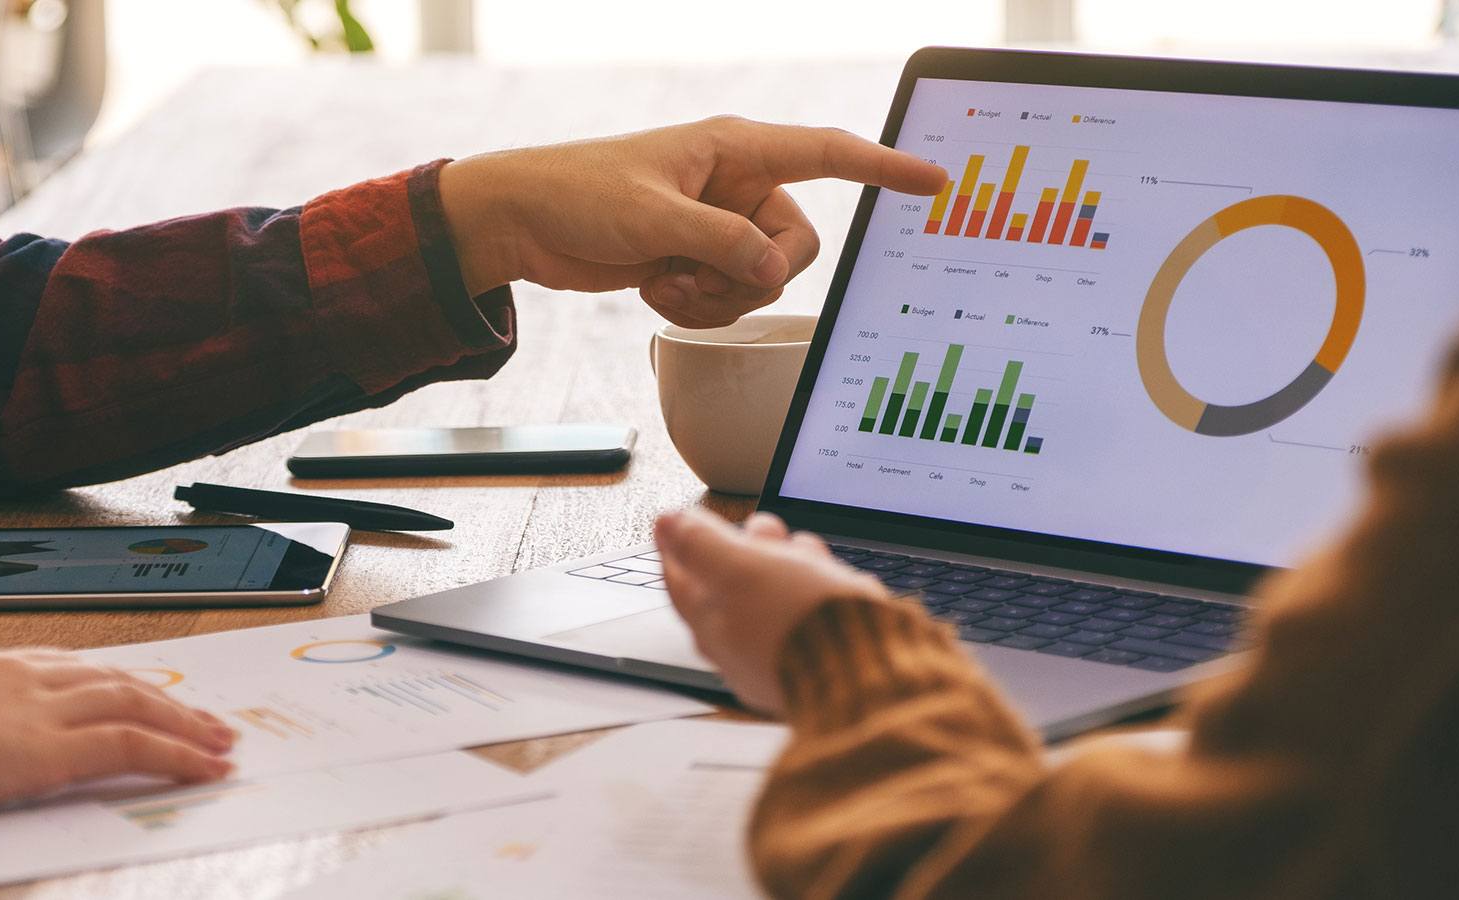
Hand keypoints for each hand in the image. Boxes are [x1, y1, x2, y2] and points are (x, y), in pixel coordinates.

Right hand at [0, 648, 235, 808]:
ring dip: (186, 725)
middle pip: (116, 680)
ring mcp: (40, 709)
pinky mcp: (48, 750)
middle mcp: (24, 677)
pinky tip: (205, 768)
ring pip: (137, 705)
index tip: (141, 691)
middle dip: (166, 699)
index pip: (70, 667)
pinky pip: (133, 745)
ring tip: (221, 744)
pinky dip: (177, 754)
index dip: (113, 681)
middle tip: (205, 718)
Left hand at [439, 116, 946, 327]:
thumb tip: (773, 272)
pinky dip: (695, 306)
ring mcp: (718, 227)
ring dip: (715, 295)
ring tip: (662, 277)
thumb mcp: (652, 217)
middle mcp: (736, 186)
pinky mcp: (697, 260)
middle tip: (695, 270)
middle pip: (796, 246)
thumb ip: (721, 243)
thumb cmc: (578, 194)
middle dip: (751, 274)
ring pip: (762, 281)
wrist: (523, 222)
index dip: (884, 167)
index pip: (828, 153)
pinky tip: (652, 288)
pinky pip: (728, 300)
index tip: (935, 180)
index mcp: (735, 149)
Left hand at [655, 509, 891, 713]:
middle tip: (763, 528)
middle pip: (729, 585)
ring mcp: (776, 654)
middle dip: (747, 547)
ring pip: (772, 594)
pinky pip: (805, 611)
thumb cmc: (800, 624)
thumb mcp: (742, 568)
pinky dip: (814, 586)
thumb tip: (666, 523)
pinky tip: (829, 575)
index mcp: (710, 626)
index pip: (679, 580)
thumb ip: (702, 544)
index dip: (677, 543)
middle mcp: (738, 647)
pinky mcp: (814, 656)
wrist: (867, 673)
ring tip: (804, 547)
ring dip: (786, 562)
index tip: (674, 520)